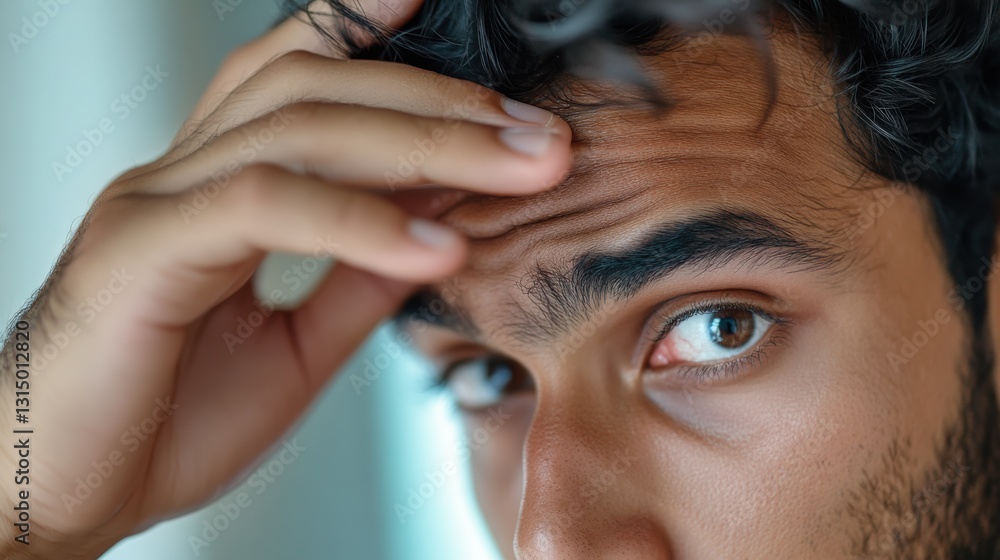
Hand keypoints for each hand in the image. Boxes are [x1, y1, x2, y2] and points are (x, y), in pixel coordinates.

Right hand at [0, 2, 570, 557]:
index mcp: (212, 186)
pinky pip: (266, 207)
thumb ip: (356, 280)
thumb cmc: (161, 420)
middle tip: (540, 134)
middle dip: (442, 100)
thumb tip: (439, 235)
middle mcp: (181, 173)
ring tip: (518, 169)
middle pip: (318, 87)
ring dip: (426, 144)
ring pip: (300, 129)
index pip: (291, 75)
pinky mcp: (141, 251)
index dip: (363, 27)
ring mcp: (156, 202)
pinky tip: (435, 245)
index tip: (444, 9)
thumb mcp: (292, 345)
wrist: (63, 496)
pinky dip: (361, 220)